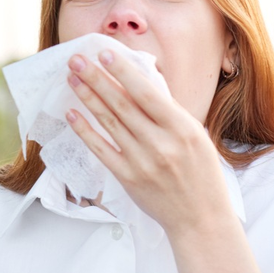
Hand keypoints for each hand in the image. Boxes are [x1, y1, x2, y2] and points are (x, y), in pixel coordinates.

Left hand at [65, 49, 233, 235]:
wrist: (201, 219)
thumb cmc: (201, 173)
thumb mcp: (195, 136)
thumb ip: (168, 112)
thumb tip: (139, 82)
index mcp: (182, 128)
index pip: (147, 93)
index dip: (124, 72)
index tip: (104, 53)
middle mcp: (161, 143)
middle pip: (122, 104)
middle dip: (97, 78)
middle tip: (77, 59)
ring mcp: (142, 162)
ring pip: (109, 123)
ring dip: (87, 98)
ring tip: (72, 78)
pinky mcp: (127, 177)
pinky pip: (101, 149)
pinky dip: (85, 130)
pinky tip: (72, 114)